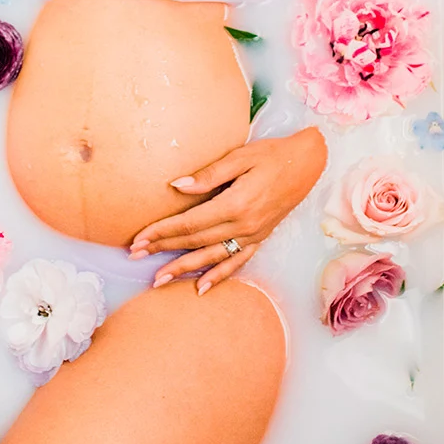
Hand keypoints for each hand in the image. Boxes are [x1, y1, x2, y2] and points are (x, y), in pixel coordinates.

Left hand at [129, 128, 326, 292]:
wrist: (308, 163)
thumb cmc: (272, 155)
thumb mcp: (239, 157)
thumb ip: (208, 175)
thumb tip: (177, 186)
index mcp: (236, 205)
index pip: (189, 223)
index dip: (161, 232)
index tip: (138, 239)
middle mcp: (245, 226)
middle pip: (196, 242)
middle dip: (163, 250)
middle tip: (135, 256)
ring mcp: (254, 235)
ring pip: (213, 257)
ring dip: (184, 268)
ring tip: (159, 280)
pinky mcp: (261, 238)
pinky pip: (238, 261)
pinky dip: (219, 276)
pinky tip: (201, 288)